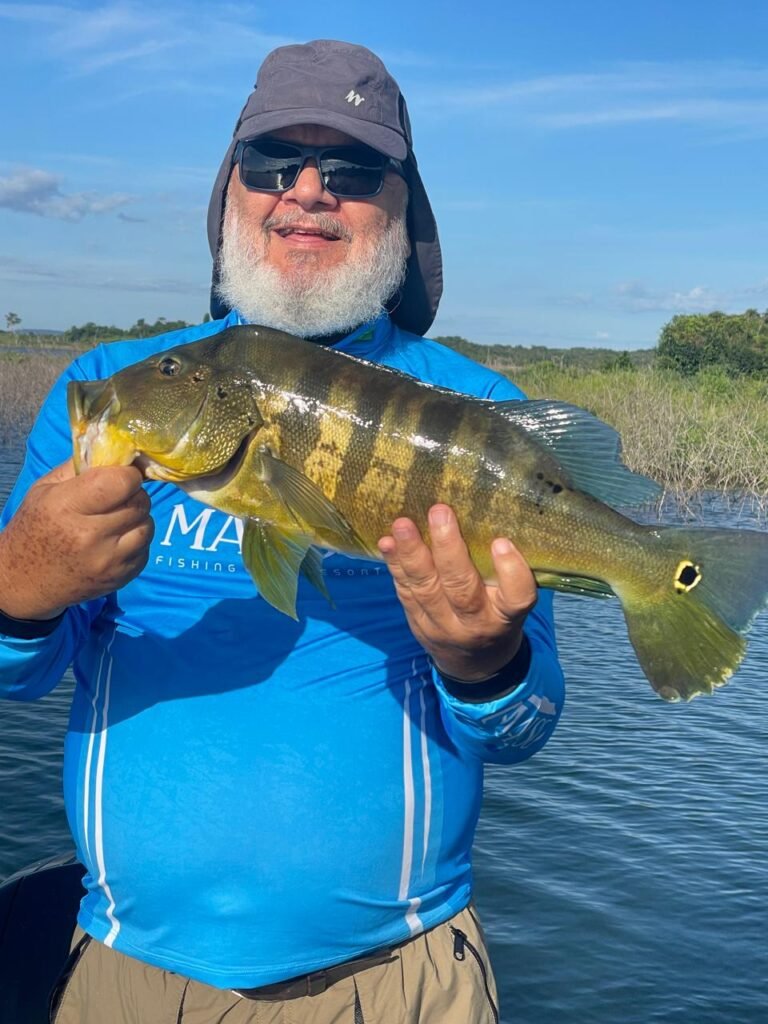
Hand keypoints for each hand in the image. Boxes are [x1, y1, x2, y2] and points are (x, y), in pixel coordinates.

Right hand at [0, 460, 153, 619]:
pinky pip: (145, 549)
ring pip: (148, 525)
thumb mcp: (46, 489)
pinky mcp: (121, 578)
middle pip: (140, 502)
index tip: (121, 475)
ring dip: (137, 518)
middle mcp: (91, 536)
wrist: (25, 581)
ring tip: (115, 519)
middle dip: (133, 494)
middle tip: (116, 497)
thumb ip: (81, 466)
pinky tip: (114, 541)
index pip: (121, 482)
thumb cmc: (35, 527)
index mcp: (68, 507)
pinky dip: (135, 541)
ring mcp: (109, 561)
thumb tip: (117, 449)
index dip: (127, 474)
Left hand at [377, 504, 536, 681]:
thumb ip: (502, 572)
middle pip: (462, 590)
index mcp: (508, 615)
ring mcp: (443, 627)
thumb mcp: (510, 600)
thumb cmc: (497, 614)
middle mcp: (476, 624)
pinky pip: (405, 593)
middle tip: (440, 513)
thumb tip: (481, 516)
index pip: (517, 598)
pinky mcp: (418, 625)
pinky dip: (395, 566)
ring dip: (412, 554)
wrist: (475, 663)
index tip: (501, 542)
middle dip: (449, 549)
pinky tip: (387, 543)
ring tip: (403, 525)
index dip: (511, 572)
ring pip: (427, 590)